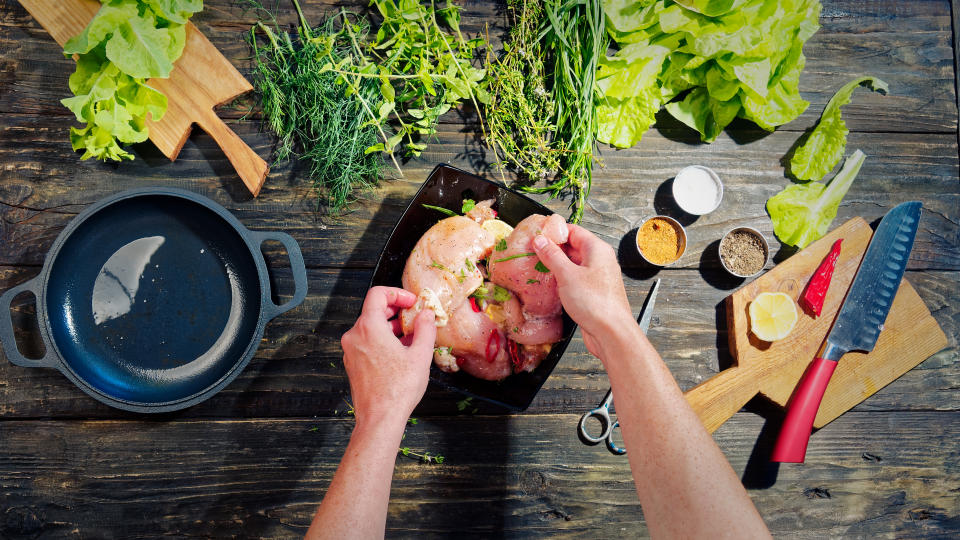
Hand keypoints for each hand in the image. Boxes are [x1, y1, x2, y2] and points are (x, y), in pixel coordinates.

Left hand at [341, 286, 435, 426]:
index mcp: (369, 328)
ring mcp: (351, 350)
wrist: (379, 418)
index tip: (412, 302)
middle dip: (396, 311)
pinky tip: (400, 352)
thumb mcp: (420, 355)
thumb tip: (427, 314)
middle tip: (415, 317)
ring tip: (411, 337)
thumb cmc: (398, 389)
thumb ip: (425, 329)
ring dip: (391, 327)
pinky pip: (367, 342)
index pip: (377, 294)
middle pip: (373, 310)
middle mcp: (355, 336)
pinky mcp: (353, 363)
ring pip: (370, 328)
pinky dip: (382, 340)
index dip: (397, 293)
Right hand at [532, 225, 632, 357]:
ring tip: (539, 267)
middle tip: (534, 251)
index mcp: (597, 249)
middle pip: (574, 247)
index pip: (574, 230)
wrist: (611, 332)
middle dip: (554, 249)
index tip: (538, 234)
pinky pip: (577, 279)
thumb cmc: (596, 303)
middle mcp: (600, 261)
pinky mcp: (594, 292)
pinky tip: (552, 285)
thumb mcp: (567, 275)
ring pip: (574, 264)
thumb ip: (552, 256)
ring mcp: (598, 277)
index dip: (555, 231)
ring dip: (558, 265)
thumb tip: (541, 241)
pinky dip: (564, 279)